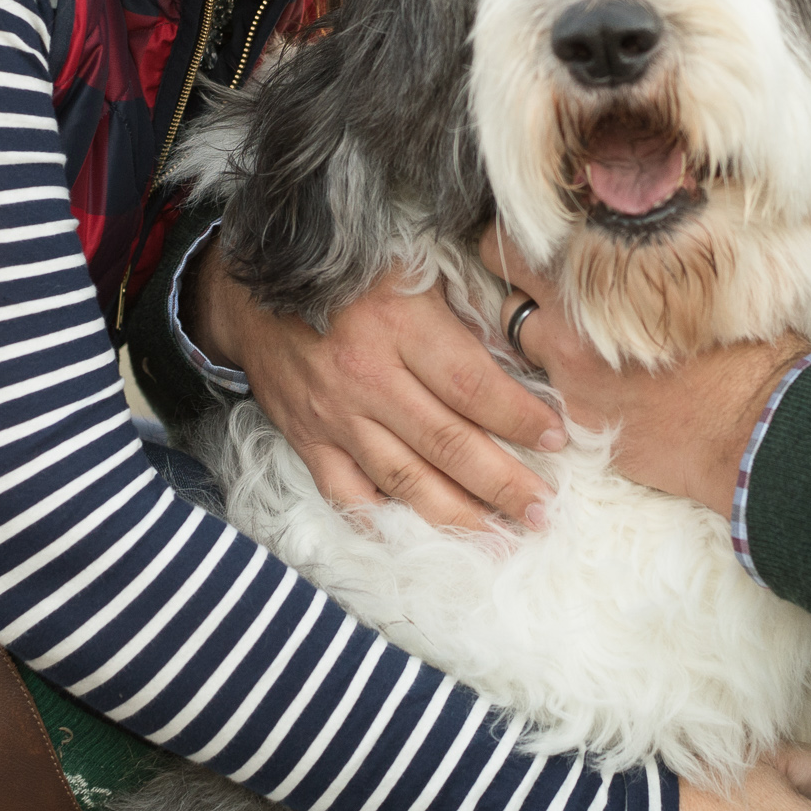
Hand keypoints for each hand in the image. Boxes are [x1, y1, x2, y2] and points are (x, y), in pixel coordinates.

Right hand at [197, 244, 562, 529]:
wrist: (251, 293)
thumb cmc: (349, 275)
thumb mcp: (412, 267)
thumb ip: (464, 311)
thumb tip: (524, 357)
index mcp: (399, 323)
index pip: (472, 385)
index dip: (519, 418)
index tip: (558, 439)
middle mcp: (367, 376)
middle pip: (448, 443)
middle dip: (503, 484)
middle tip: (545, 511)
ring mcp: (334, 416)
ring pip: (405, 480)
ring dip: (458, 516)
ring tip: (502, 539)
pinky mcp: (308, 441)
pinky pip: (349, 495)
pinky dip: (383, 524)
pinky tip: (420, 542)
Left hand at [480, 230, 810, 518]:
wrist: (756, 422)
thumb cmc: (742, 341)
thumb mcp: (698, 272)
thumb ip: (646, 252)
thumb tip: (634, 229)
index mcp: (599, 273)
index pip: (514, 243)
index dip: (514, 242)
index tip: (524, 245)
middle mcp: (571, 321)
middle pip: (503, 293)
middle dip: (514, 291)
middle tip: (534, 291)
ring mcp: (570, 374)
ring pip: (521, 345)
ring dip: (537, 337)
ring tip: (573, 338)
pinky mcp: (578, 418)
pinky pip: (548, 391)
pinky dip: (564, 382)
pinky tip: (599, 382)